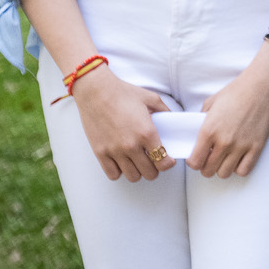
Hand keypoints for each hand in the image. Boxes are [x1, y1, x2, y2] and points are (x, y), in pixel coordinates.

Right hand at [70, 67, 173, 182]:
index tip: (168, 160)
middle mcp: (131, 145)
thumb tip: (172, 119)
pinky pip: (112, 174)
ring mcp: (114, 151)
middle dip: (155, 169)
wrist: (96, 92)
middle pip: (149, 173)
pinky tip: (122, 162)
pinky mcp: (100, 153)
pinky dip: (119, 171)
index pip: (163, 161)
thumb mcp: (151, 98)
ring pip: (132, 176)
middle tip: (154, 161)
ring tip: (138, 162)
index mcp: (147, 132)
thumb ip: (165, 111)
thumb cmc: (124, 93)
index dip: (168, 164)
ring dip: (138, 171)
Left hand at [189, 44, 268, 178]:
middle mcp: (224, 141)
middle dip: (206, 166)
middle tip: (210, 158)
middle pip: (208, 171)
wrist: (262, 85)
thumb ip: (200, 122)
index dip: (194, 162)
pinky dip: (239, 168)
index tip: (197, 157)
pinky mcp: (257, 146)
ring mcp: (241, 146)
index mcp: (209, 130)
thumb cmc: (236, 91)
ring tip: (224, 159)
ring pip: (224, 173)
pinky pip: (244, 170)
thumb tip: (197, 136)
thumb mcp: (210, 103)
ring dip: (222, 168)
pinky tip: (238, 158)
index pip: (195, 162)